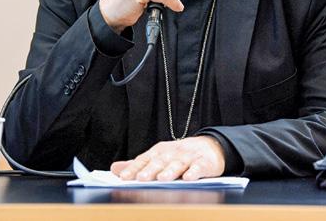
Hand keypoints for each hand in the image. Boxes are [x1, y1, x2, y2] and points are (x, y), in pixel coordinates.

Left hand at [110, 136, 225, 180]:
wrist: (210, 146)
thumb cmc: (180, 155)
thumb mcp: (158, 157)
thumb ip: (138, 165)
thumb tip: (115, 169)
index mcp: (160, 152)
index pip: (145, 159)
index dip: (135, 168)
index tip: (123, 177)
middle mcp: (172, 153)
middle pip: (160, 161)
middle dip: (150, 170)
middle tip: (141, 178)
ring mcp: (189, 157)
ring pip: (178, 164)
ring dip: (170, 170)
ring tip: (162, 178)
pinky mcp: (205, 162)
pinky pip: (199, 167)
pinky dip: (194, 171)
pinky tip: (189, 178)